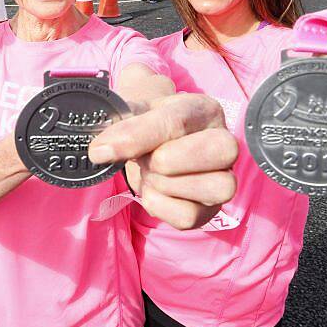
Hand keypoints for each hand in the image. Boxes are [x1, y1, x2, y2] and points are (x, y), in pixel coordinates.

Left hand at [88, 93, 237, 229]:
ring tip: (150, 173)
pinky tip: (153, 192)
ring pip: (213, 187)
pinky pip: (190, 216)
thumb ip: (121, 126)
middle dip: (166, 160)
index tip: (101, 150)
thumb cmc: (146, 126)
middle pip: (219, 151)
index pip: (177, 121)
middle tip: (144, 159)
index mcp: (204, 110)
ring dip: (164, 184)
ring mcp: (224, 178)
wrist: (150, 147)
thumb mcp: (133, 114)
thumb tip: (101, 151)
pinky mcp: (211, 209)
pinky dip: (162, 207)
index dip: (137, 137)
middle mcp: (225, 143)